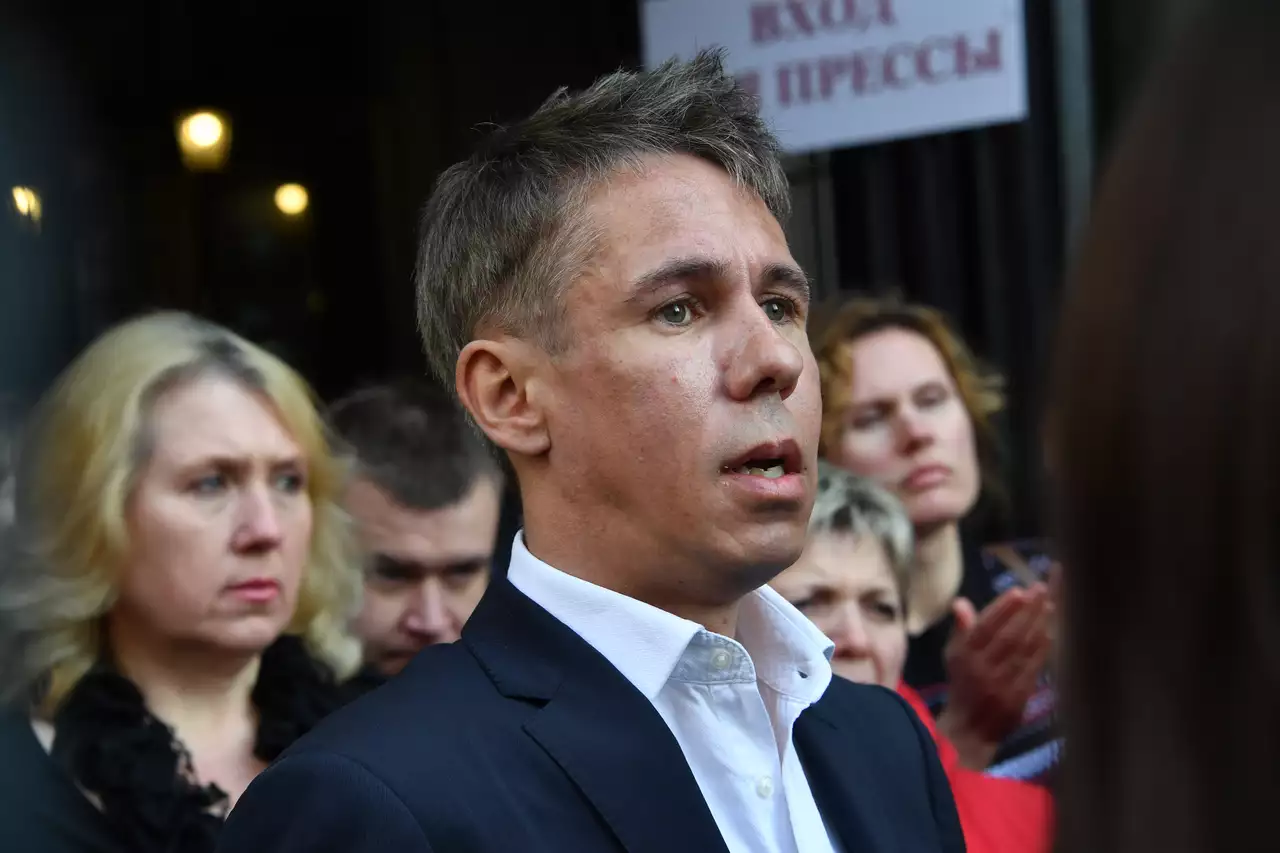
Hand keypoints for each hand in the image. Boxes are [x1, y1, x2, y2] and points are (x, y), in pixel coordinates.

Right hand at [937, 584, 1052, 768]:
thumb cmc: (963, 685)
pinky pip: (1032, 668)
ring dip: (1037, 626)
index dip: (1002, 609)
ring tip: (1048, 605)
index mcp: (964, 656)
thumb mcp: (954, 656)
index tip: (1019, 591)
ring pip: (1022, 650)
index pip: (984, 628)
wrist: (969, 729)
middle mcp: (982, 668)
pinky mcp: (1018, 696)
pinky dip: (1042, 650)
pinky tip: (1050, 633)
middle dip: (1025, 612)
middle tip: (1040, 590)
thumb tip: (960, 602)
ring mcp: (1001, 683)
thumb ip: (962, 629)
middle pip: (1007, 636)